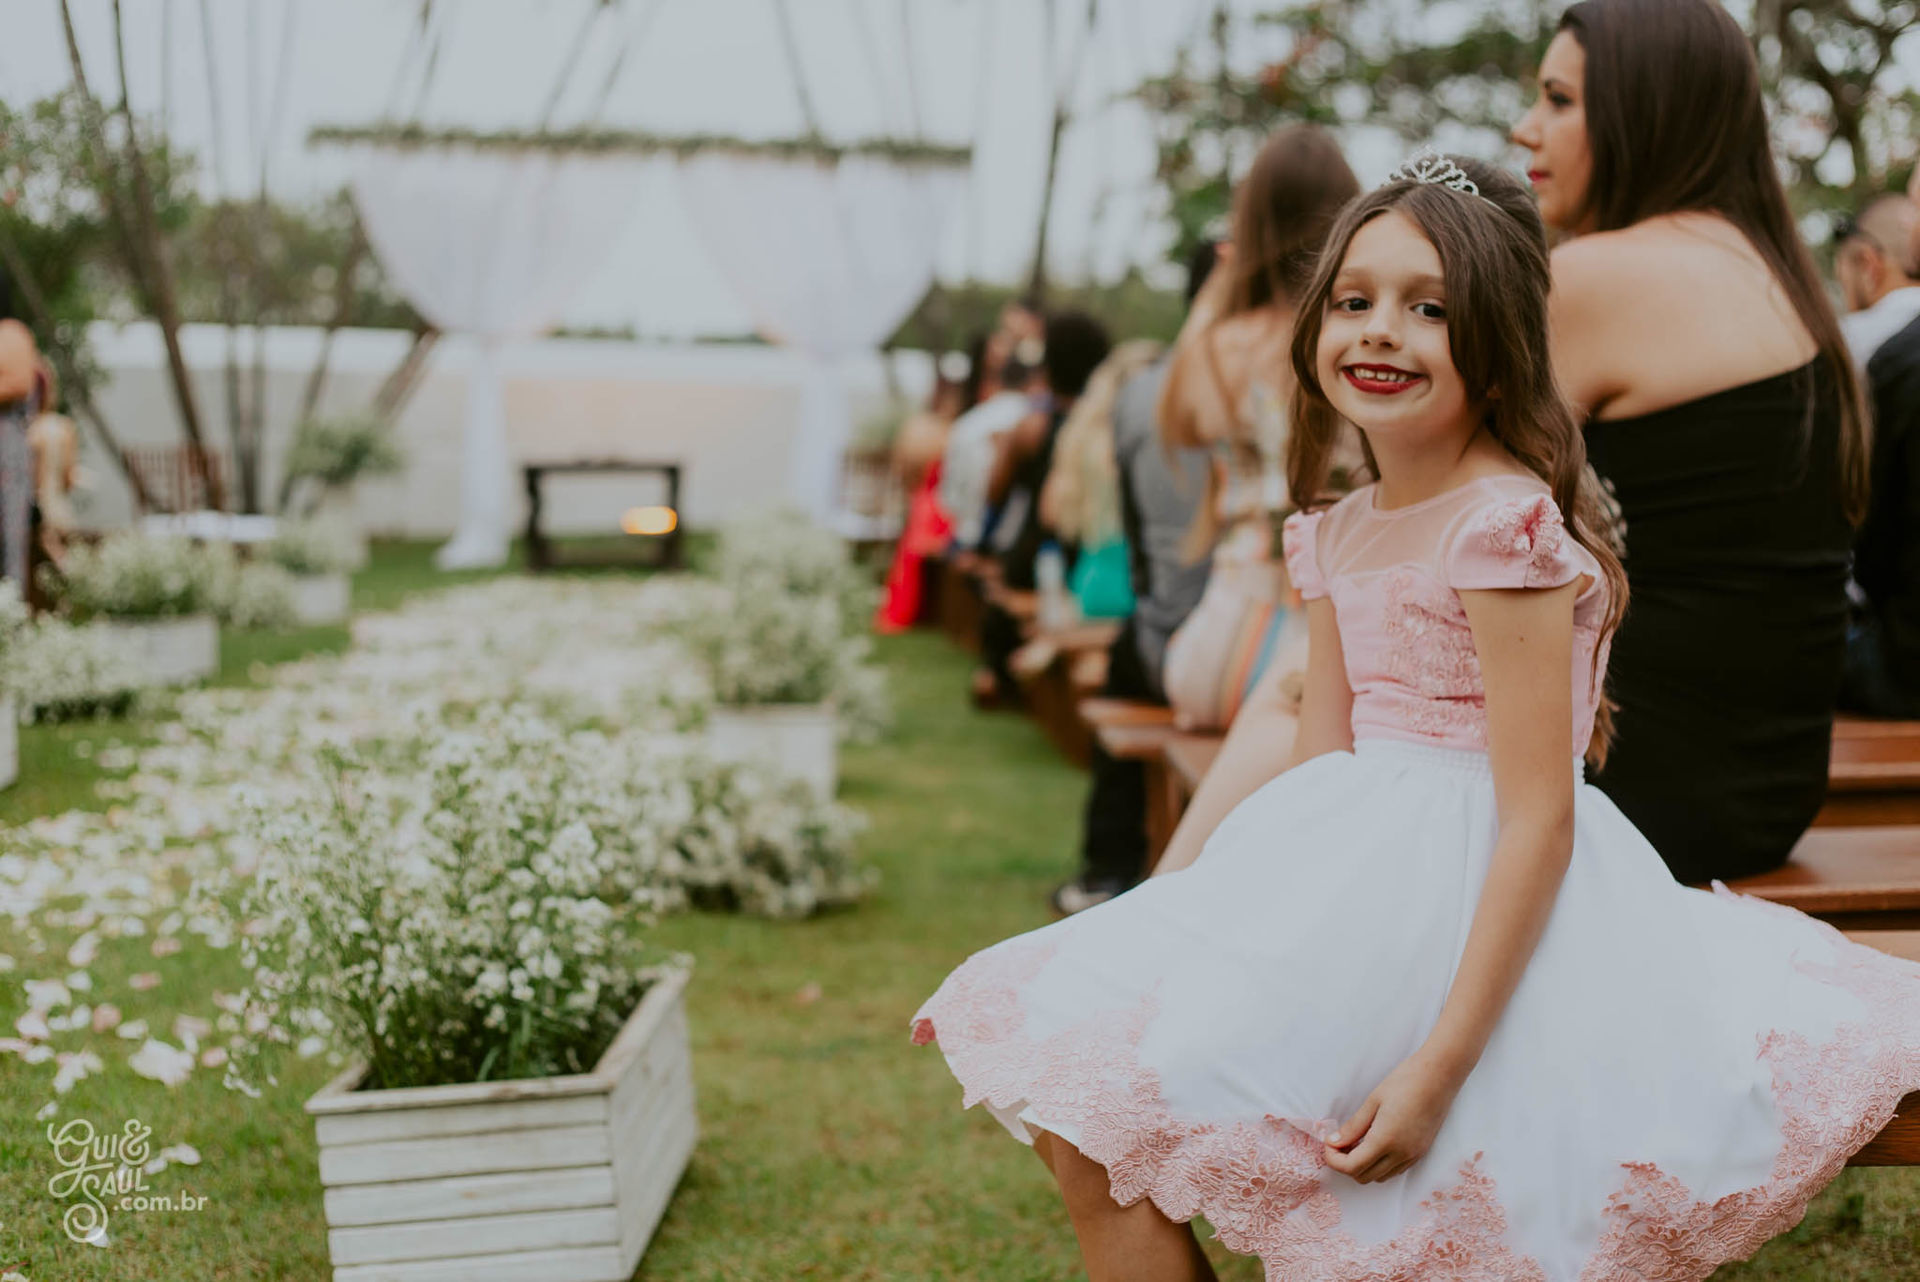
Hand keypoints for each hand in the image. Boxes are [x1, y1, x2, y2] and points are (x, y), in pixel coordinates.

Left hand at [1322, 1049, 1466, 1184]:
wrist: (1439, 1076)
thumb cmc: (1405, 1082)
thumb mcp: (1373, 1101)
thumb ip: (1353, 1126)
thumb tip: (1334, 1143)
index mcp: (1386, 1141)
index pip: (1352, 1167)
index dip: (1333, 1160)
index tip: (1327, 1144)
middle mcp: (1401, 1154)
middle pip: (1364, 1177)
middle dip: (1345, 1164)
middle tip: (1338, 1142)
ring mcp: (1413, 1156)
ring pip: (1380, 1177)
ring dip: (1363, 1166)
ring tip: (1355, 1142)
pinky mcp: (1421, 1153)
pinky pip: (1395, 1170)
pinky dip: (1379, 1164)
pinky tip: (1374, 1143)